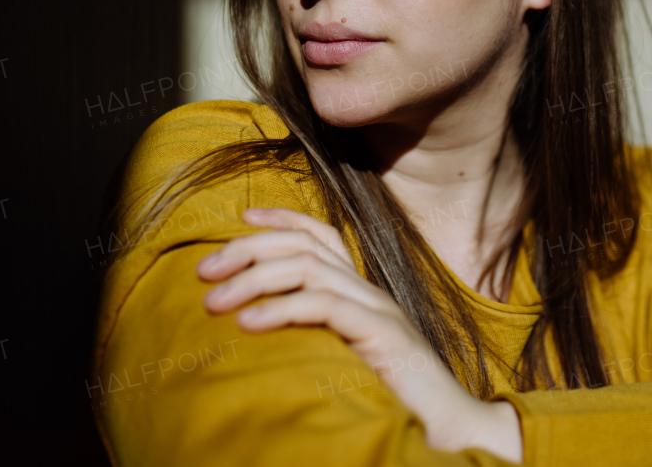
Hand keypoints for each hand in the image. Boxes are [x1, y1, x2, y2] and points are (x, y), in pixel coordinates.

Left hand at [196, 207, 521, 462]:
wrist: (447, 430)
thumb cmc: (390, 404)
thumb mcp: (340, 361)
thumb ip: (311, 339)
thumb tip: (251, 331)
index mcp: (361, 294)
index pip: (321, 236)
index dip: (280, 220)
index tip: (237, 221)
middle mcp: (370, 292)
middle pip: (305, 246)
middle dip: (249, 249)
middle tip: (204, 272)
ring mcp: (379, 310)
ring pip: (309, 268)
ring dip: (253, 279)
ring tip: (215, 301)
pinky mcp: (383, 335)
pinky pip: (325, 306)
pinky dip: (280, 309)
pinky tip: (248, 323)